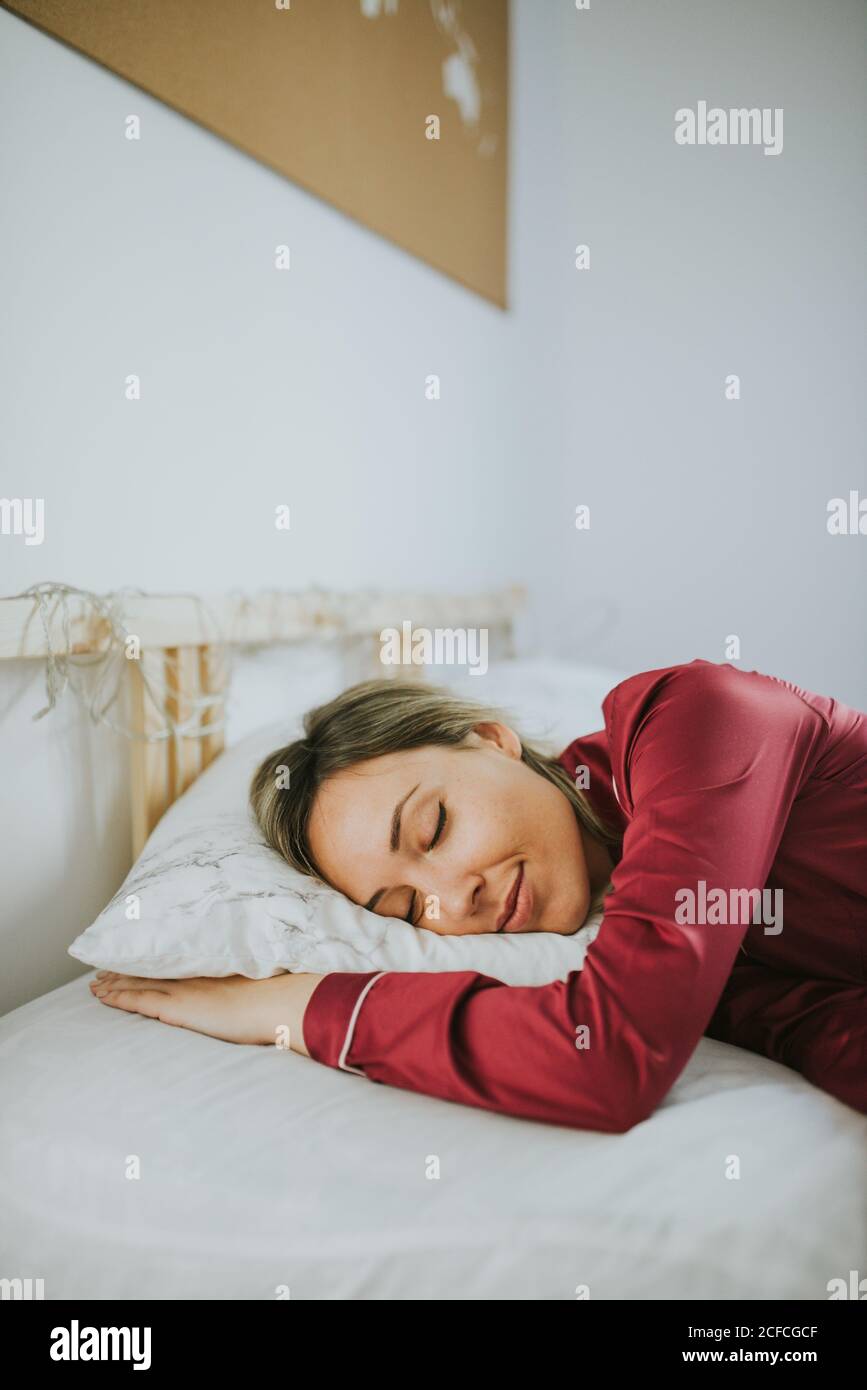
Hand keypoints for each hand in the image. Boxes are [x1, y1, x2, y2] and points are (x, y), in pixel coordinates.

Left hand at [89, 970, 324, 1053]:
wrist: (279, 1002)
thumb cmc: (279, 997)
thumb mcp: (261, 986)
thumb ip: (248, 989)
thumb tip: (254, 995)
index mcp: (212, 970)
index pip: (172, 965)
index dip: (150, 963)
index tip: (134, 960)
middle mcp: (193, 976)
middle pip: (150, 970)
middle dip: (124, 972)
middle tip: (103, 971)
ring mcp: (183, 990)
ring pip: (138, 983)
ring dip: (114, 984)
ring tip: (95, 985)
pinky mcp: (178, 1008)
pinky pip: (139, 1001)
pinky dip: (118, 998)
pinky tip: (103, 997)